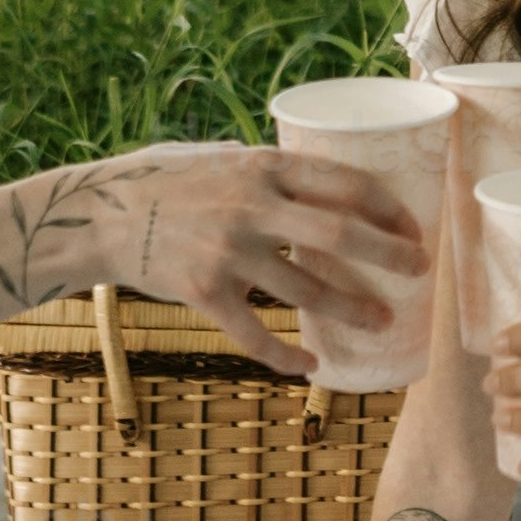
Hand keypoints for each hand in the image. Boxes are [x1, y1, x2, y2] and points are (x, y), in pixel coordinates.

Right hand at [102, 142, 427, 376]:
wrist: (100, 214)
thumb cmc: (165, 180)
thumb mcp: (221, 155)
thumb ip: (268, 170)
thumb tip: (324, 180)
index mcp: (262, 166)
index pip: (345, 184)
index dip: (389, 209)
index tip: (414, 227)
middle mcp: (250, 207)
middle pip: (341, 235)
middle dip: (391, 255)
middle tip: (420, 271)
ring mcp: (227, 253)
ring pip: (307, 291)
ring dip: (353, 310)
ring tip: (383, 321)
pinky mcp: (203, 293)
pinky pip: (255, 335)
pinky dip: (287, 356)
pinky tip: (311, 365)